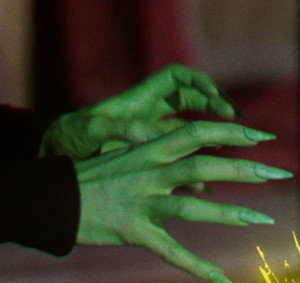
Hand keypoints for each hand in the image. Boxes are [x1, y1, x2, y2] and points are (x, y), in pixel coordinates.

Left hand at [41, 64, 239, 159]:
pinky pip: (182, 161)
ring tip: (237, 151)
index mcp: (140, 101)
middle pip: (195, 103)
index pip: (177, 79)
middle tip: (240, 123)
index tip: (215, 96)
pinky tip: (209, 186)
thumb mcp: (89, 133)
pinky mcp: (153, 161)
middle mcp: (152, 115)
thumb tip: (143, 132)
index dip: (199, 83)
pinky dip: (197, 170)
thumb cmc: (70, 141)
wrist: (59, 164)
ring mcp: (154, 138)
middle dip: (219, 109)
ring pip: (194, 133)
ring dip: (215, 139)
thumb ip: (115, 131)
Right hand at [74, 121, 290, 282]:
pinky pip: (173, 253)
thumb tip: (200, 168)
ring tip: (263, 221)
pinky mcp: (135, 233)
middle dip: (246, 170)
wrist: (48, 197)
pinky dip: (200, 268)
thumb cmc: (90, 175)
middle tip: (280, 174)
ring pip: (194, 209)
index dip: (233, 132)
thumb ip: (161, 156)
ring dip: (232, 215)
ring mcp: (143, 203)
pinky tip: (224, 281)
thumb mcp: (125, 154)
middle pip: (206, 166)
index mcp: (149, 149)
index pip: (199, 132)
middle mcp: (150, 172)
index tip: (264, 135)